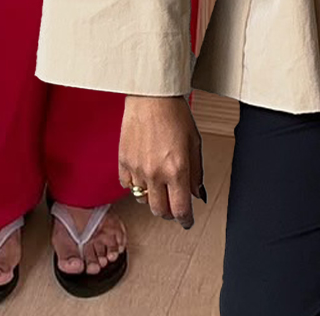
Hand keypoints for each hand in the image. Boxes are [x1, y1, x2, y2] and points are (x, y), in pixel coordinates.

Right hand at [118, 96, 204, 229]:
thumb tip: (196, 193)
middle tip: (174, 206)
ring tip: (160, 185)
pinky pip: (128, 186)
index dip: (185, 220)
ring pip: (143, 200)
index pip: (180, 209)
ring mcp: (137, 170)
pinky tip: (144, 174)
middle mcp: (155, 174)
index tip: (188, 222)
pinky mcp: (122, 163)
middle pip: (160, 210)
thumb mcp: (195, 142)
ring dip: (153, 198)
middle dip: (169, 212)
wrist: (151, 96)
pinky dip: (137, 185)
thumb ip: (196, 171)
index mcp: (177, 169)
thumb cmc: (175, 114)